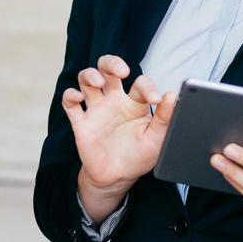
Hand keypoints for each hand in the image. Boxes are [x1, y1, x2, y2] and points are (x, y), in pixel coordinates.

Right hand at [61, 54, 178, 199]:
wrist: (116, 178)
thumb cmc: (138, 157)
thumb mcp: (157, 140)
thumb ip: (165, 118)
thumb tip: (173, 96)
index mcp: (135, 103)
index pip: (140, 83)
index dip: (148, 87)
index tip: (155, 99)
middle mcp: (114, 101)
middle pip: (108, 69)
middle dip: (112, 63)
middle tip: (122, 71)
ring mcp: (96, 110)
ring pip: (87, 79)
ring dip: (90, 75)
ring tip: (98, 83)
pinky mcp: (81, 122)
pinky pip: (69, 102)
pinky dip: (70, 95)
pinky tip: (78, 98)